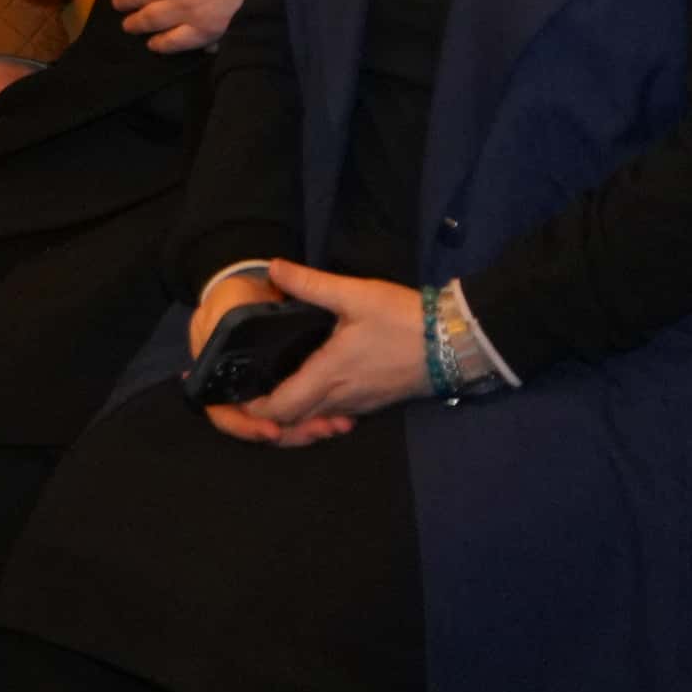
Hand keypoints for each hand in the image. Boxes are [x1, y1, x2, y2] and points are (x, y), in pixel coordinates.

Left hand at [207, 258, 431, 443]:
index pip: (280, 408)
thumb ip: (310, 284)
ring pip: (316, 421)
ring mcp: (360, 404)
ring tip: (274, 392)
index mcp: (328, 375)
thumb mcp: (355, 294)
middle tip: (247, 394)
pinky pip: (336, 416)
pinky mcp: (375, 403)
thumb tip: (273, 268)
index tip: (236, 393)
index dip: (254, 408)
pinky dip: (317, 412)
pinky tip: (312, 390)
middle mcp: (341, 398)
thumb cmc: (403, 319)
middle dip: (268, 417)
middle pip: (293, 423)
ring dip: (293, 416)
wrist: (456, 342)